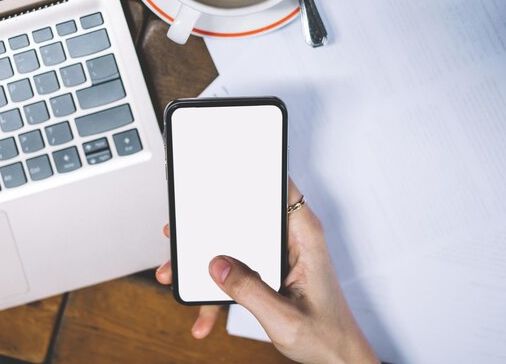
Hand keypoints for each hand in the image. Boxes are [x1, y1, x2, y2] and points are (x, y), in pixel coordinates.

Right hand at [156, 178, 378, 363]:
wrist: (337, 359)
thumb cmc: (328, 336)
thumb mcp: (284, 317)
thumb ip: (249, 290)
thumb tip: (217, 264)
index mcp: (304, 236)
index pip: (279, 186)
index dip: (252, 173)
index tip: (222, 168)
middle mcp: (291, 238)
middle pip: (244, 215)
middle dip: (209, 226)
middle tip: (180, 234)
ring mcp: (278, 254)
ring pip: (234, 243)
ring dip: (205, 261)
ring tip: (177, 275)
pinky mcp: (269, 270)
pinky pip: (237, 268)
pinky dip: (218, 288)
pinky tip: (204, 315)